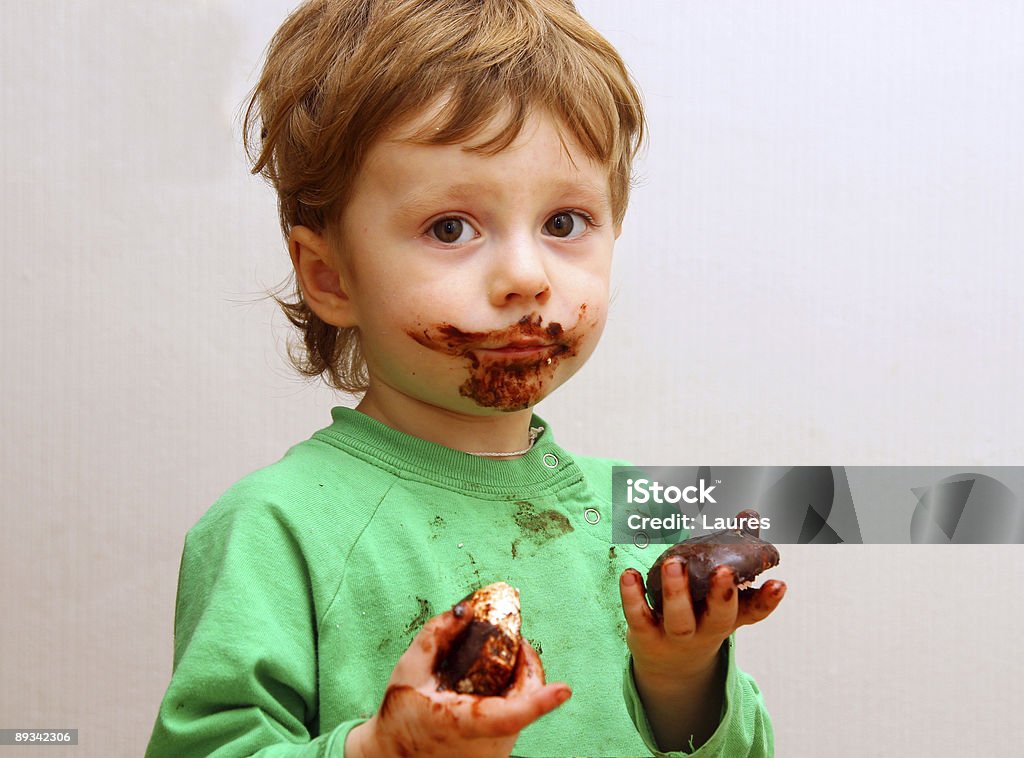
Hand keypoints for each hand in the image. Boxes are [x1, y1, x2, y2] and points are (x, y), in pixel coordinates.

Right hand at [345, 601, 570, 757]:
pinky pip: (517, 716)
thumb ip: (436, 637)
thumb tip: (467, 610)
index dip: (539, 703)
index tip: (564, 689)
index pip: (509, 716)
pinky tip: (490, 683)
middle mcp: (487, 745)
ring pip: (523, 706)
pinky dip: (511, 694)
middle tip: (514, 640)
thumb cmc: (400, 716)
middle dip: (526, 664)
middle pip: (524, 698)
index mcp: (464, 724)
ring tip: (496, 659)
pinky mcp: (499, 752)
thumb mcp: (408, 672)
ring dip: (518, 678)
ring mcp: (496, 752)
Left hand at [618, 560, 785, 749]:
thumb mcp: (718, 596)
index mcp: (726, 619)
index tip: (779, 584)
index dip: (767, 600)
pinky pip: (638, 616)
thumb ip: (734, 555)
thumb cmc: (699, 618)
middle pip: (717, 618)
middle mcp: (704, 631)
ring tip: (674, 563)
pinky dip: (632, 596)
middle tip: (725, 570)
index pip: (752, 612)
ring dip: (676, 592)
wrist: (669, 667)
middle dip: (722, 596)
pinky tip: (629, 574)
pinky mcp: (645, 635)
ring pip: (678, 619)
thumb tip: (751, 514)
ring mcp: (674, 636)